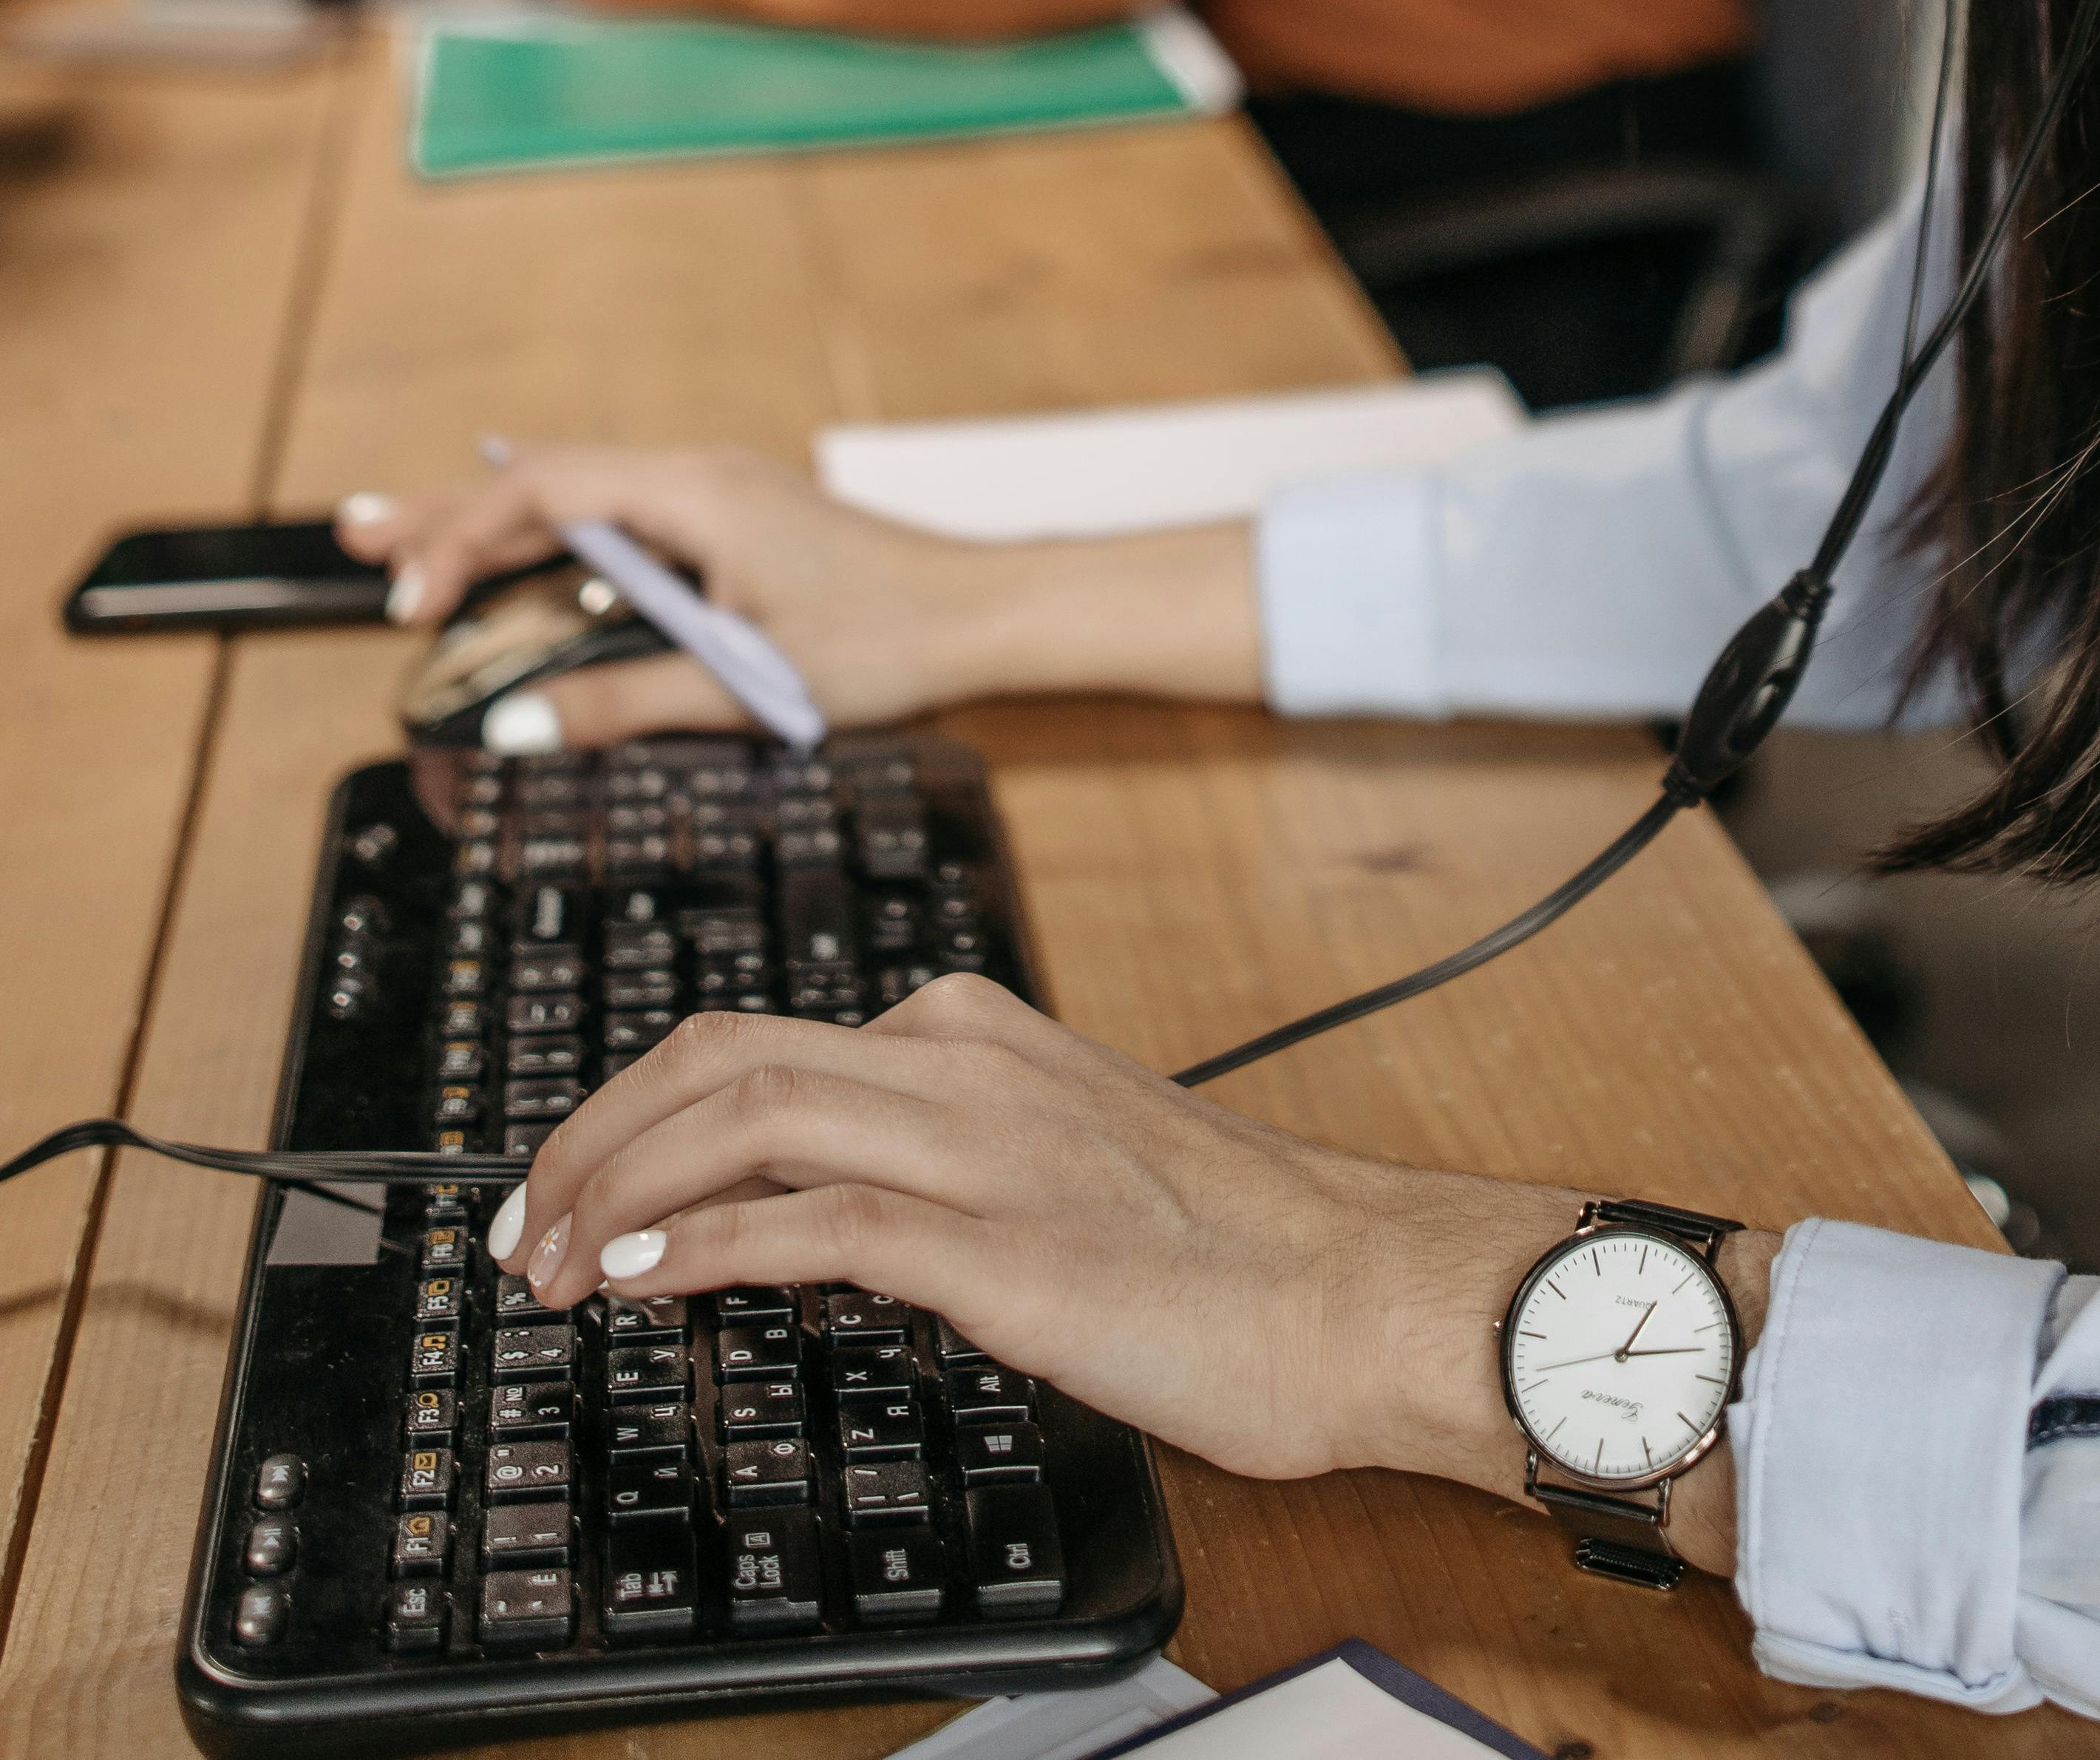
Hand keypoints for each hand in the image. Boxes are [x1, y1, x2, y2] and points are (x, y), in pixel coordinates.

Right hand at [333, 442, 1263, 738]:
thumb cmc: (894, 637)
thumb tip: (517, 721)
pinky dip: (555, 532)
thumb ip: (625, 701)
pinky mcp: (734, 525)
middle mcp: (698, 477)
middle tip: (354, 531)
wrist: (990, 612)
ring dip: (495, 517)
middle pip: (544, 480)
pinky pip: (618, 515)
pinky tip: (529, 556)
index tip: (411, 606)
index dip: (463, 544)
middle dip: (447, 510)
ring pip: (579, 494)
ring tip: (407, 537)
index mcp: (694, 493)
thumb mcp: (749, 684)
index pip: (543, 494)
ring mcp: (717, 496)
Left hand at [491, 976, 1565, 1494]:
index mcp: (973, 1031)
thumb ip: (942, 1162)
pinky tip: (647, 1271)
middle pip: (718, 1053)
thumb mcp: (1058, 1165)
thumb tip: (820, 1216)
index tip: (578, 1181)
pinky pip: (811, 1215)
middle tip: (524, 1223)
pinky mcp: (995, 1241)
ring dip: (618, 1184)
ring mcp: (977, 1142)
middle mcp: (962, 1059)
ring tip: (557, 1259)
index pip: (756, 1038)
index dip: (637, 1107)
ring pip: (741, 1112)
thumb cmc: (1228, 1249)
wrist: (1354, 1289)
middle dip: (591, 1133)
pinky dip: (704, 1236)